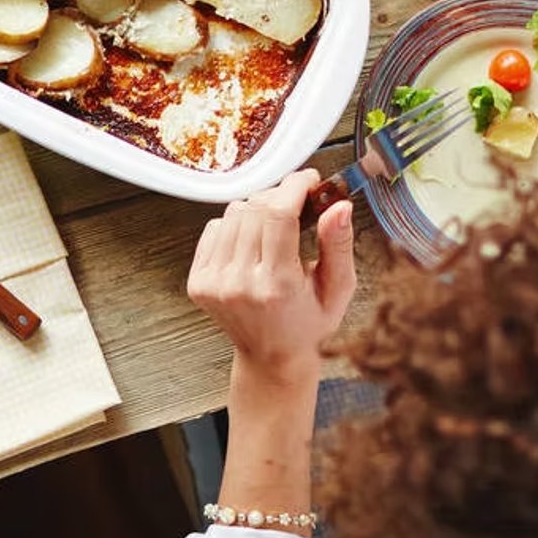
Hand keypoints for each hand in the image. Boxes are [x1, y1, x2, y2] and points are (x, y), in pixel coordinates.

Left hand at [187, 169, 356, 390]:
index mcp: (278, 286)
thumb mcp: (338, 289)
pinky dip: (235, 226)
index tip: (310, 179)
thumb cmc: (309, 324)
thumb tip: (339, 205)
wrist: (271, 357)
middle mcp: (240, 284)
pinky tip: (252, 244)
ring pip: (233, 213)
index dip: (295, 186)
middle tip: (298, 203)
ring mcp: (214, 283)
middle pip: (255, 208)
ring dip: (257, 210)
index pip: (279, 215)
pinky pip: (213, 227)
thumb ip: (339, 244)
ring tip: (275, 229)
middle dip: (281, 195)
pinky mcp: (198, 281)